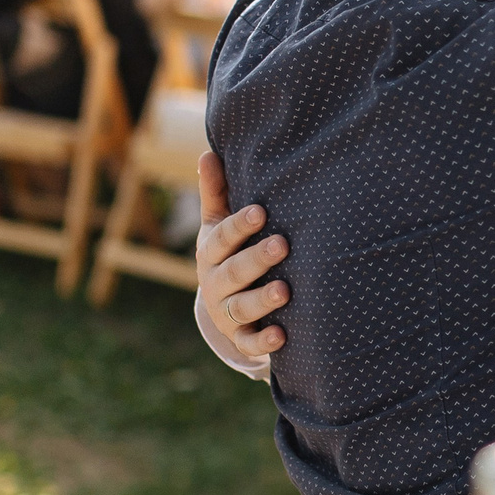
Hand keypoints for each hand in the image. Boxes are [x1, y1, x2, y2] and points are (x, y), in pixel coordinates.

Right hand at [196, 152, 286, 358]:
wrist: (224, 307)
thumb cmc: (229, 254)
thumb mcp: (219, 225)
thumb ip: (217, 193)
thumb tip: (209, 152)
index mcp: (211, 252)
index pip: (223, 237)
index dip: (240, 226)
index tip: (261, 212)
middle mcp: (216, 283)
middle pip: (234, 272)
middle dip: (256, 259)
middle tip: (283, 245)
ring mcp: (227, 313)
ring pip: (242, 307)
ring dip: (262, 299)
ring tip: (286, 291)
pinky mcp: (241, 338)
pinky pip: (250, 343)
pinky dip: (264, 341)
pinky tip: (282, 335)